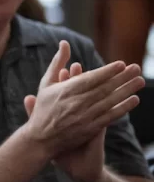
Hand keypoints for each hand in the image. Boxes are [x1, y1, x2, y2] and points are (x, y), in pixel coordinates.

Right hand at [22, 41, 143, 171]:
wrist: (40, 139)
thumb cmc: (44, 108)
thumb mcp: (46, 84)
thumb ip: (57, 63)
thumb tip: (64, 43)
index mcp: (65, 91)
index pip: (90, 78)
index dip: (107, 71)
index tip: (122, 64)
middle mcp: (75, 103)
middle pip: (103, 88)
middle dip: (122, 78)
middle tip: (137, 68)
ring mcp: (84, 116)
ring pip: (109, 101)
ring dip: (126, 90)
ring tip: (140, 81)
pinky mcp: (90, 129)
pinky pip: (110, 116)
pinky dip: (122, 108)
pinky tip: (134, 100)